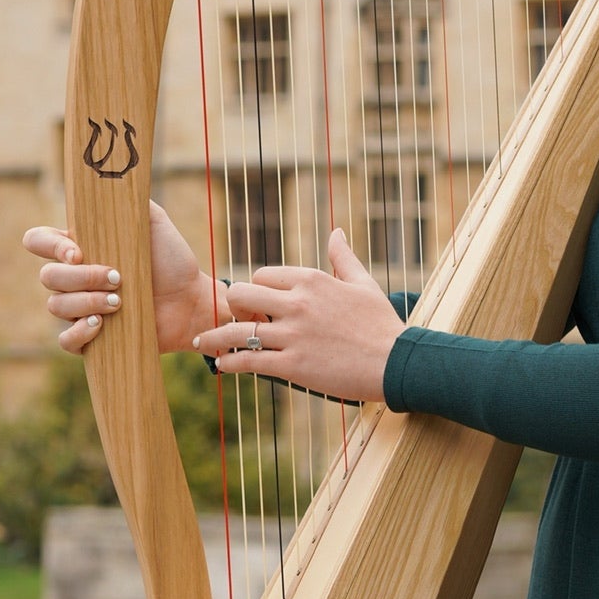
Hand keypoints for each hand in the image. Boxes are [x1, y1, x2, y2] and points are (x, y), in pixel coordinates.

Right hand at [23, 201, 216, 354]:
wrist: (191, 300)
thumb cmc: (172, 261)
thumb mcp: (153, 222)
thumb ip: (130, 201)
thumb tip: (108, 182)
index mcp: (80, 248)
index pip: (39, 241)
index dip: (48, 246)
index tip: (77, 252)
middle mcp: (74, 278)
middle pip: (48, 276)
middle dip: (81, 278)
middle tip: (117, 278)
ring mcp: (80, 308)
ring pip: (55, 306)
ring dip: (86, 303)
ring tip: (118, 302)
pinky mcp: (91, 337)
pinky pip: (65, 341)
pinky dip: (78, 333)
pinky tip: (99, 326)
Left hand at [193, 229, 404, 402]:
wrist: (397, 363)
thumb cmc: (382, 324)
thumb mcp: (363, 284)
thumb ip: (343, 257)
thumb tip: (336, 231)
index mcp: (312, 280)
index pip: (263, 275)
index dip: (256, 290)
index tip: (256, 304)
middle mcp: (298, 303)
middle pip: (241, 293)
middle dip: (232, 307)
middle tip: (233, 320)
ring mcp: (293, 335)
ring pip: (237, 330)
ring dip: (214, 337)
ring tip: (201, 344)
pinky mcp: (293, 365)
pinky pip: (249, 361)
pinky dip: (230, 363)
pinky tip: (222, 366)